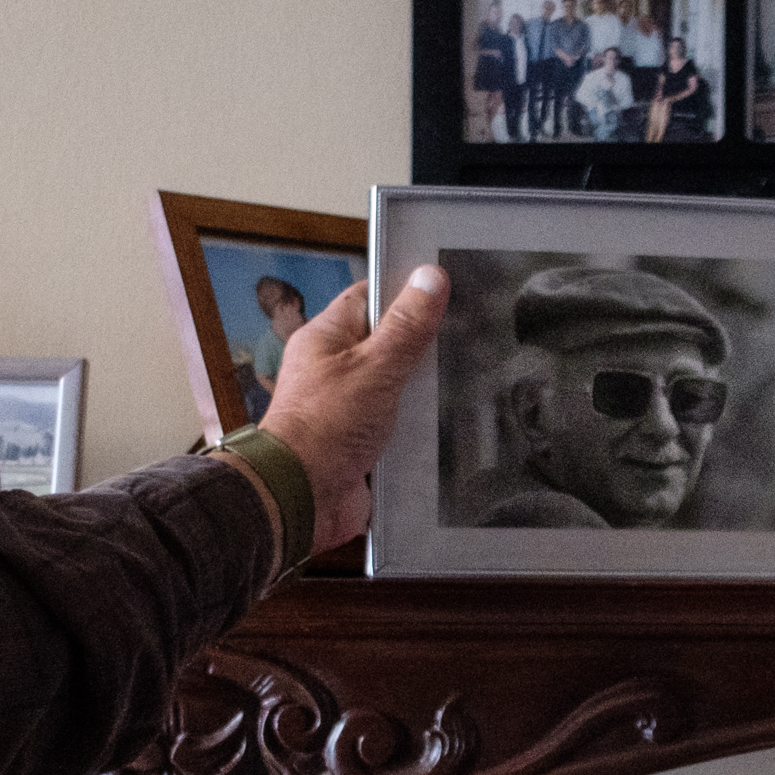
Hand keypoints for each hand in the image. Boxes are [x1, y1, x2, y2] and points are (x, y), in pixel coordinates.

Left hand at [259, 263, 448, 551]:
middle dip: (424, 343)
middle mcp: (335, 369)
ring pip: (396, 386)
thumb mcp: (374, 368)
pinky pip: (398, 425)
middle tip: (473, 334)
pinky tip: (455, 422)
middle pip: (387, 343)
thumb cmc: (327, 425)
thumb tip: (431, 275)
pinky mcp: (362, 443)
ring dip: (425, 389)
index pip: (370, 298)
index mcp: (327, 339)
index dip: (407, 291)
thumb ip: (406, 327)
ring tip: (474, 375)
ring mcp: (348, 408)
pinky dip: (420, 425)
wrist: (300, 499)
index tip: (451, 288)